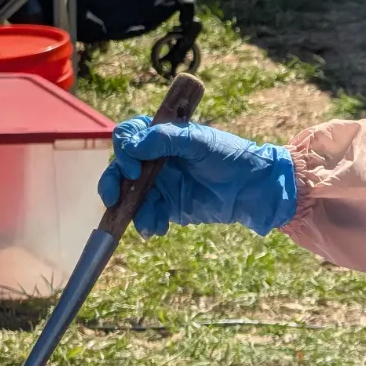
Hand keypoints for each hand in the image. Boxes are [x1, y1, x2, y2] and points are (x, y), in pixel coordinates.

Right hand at [98, 118, 296, 237]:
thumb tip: (132, 145)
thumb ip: (165, 140)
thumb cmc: (230, 156)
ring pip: (129, 196)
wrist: (253, 187)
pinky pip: (147, 215)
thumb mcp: (199, 141)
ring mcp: (160, 185)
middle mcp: (154, 160)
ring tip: (144, 220)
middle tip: (116, 198)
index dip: (123, 150)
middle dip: (112, 183)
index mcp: (160, 137)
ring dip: (128, 209)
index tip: (133, 166)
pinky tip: (156, 228)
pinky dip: (146, 223)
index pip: (127, 137)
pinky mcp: (169, 208)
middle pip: (119, 169)